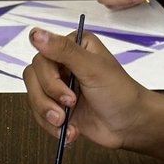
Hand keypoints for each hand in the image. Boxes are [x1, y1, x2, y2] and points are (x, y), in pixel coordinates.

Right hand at [23, 27, 147, 149]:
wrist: (129, 125)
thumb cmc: (119, 93)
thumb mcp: (92, 68)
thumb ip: (63, 50)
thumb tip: (35, 34)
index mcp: (73, 47)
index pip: (41, 57)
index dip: (49, 78)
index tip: (67, 91)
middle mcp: (64, 65)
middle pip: (33, 78)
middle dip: (48, 98)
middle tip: (70, 105)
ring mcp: (59, 87)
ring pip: (33, 97)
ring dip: (47, 114)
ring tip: (66, 123)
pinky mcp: (57, 107)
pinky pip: (39, 115)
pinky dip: (52, 127)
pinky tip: (70, 130)